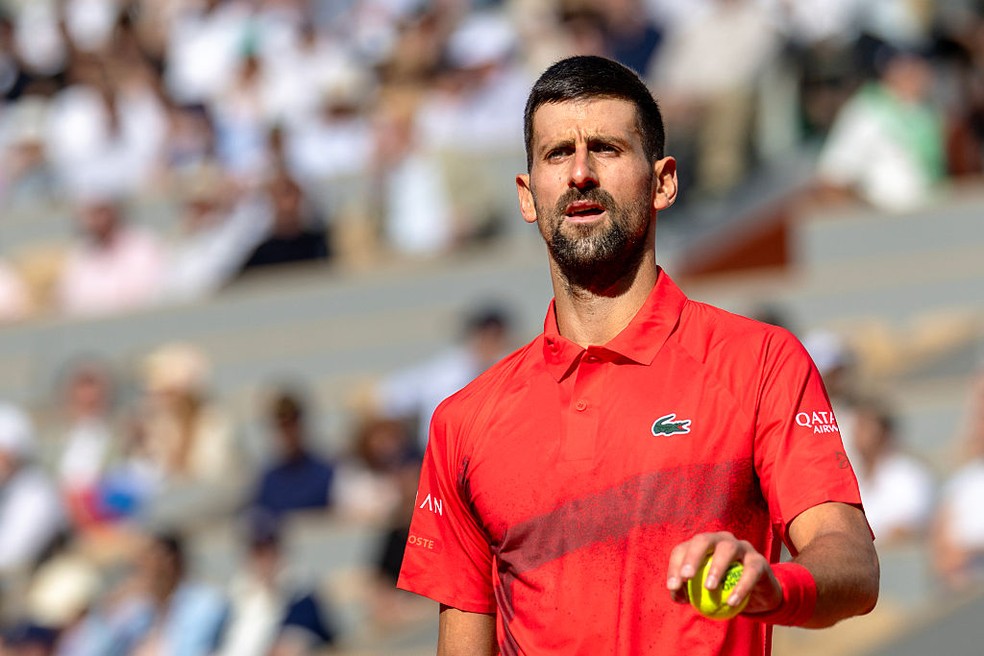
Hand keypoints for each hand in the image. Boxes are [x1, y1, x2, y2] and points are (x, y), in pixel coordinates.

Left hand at [666, 532, 781, 614]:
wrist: (757, 594)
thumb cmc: (723, 589)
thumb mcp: (704, 591)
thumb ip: (689, 591)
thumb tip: (677, 596)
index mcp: (703, 544)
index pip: (683, 549)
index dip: (675, 566)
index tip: (672, 587)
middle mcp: (720, 540)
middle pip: (703, 540)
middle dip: (692, 557)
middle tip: (686, 577)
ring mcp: (741, 547)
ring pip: (727, 549)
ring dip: (716, 567)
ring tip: (709, 588)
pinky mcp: (758, 561)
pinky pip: (750, 571)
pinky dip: (741, 586)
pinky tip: (731, 602)